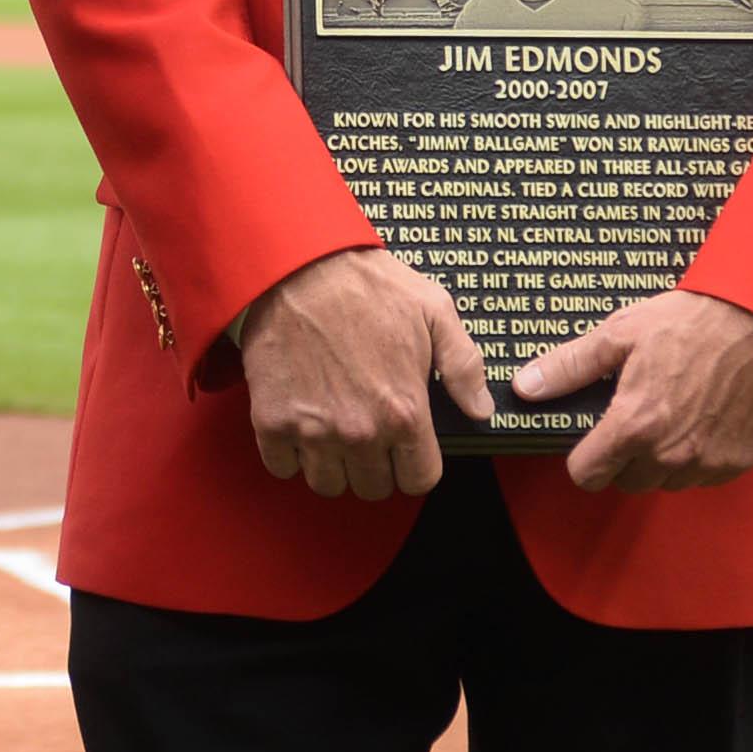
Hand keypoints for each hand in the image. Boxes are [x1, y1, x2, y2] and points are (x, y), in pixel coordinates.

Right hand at [233, 247, 491, 500]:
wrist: (297, 264)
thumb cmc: (367, 283)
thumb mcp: (434, 310)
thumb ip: (464, 365)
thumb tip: (481, 410)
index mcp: (404, 412)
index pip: (419, 479)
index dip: (416, 464)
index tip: (405, 445)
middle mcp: (360, 432)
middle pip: (373, 487)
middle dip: (376, 465)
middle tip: (368, 430)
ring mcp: (312, 431)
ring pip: (328, 485)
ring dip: (333, 464)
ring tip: (334, 430)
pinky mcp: (271, 421)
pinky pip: (283, 468)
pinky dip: (290, 454)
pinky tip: (300, 424)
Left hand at [514, 290, 752, 492]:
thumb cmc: (695, 321)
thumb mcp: (623, 332)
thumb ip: (571, 366)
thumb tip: (525, 387)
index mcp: (635, 425)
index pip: (587, 475)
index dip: (583, 457)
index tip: (591, 438)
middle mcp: (670, 455)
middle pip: (626, 481)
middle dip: (622, 457)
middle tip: (636, 415)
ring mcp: (707, 463)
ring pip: (665, 482)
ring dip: (660, 460)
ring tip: (672, 412)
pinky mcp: (739, 463)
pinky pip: (703, 476)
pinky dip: (697, 457)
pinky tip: (702, 419)